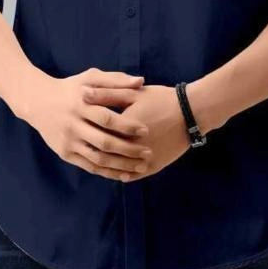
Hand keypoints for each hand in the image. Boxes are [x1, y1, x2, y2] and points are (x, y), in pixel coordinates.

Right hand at [21, 67, 153, 180]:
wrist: (38, 102)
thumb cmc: (71, 88)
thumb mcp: (90, 78)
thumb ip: (116, 80)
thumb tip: (141, 81)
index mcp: (81, 104)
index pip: (106, 118)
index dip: (126, 125)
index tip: (145, 130)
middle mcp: (73, 124)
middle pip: (104, 141)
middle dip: (128, 149)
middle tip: (148, 153)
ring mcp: (68, 141)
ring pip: (98, 158)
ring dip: (121, 165)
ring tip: (141, 166)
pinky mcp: (65, 153)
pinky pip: (89, 166)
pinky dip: (108, 172)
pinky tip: (124, 174)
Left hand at [84, 82, 198, 180]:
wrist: (191, 112)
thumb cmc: (161, 99)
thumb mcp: (133, 93)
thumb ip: (106, 94)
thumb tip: (82, 94)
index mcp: (122, 126)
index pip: (96, 131)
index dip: (84, 129)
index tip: (76, 126)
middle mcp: (131, 147)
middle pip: (104, 151)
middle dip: (91, 148)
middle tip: (79, 145)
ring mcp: (142, 159)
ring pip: (117, 168)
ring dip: (104, 165)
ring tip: (94, 159)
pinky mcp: (154, 167)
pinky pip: (134, 175)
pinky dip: (123, 174)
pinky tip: (116, 172)